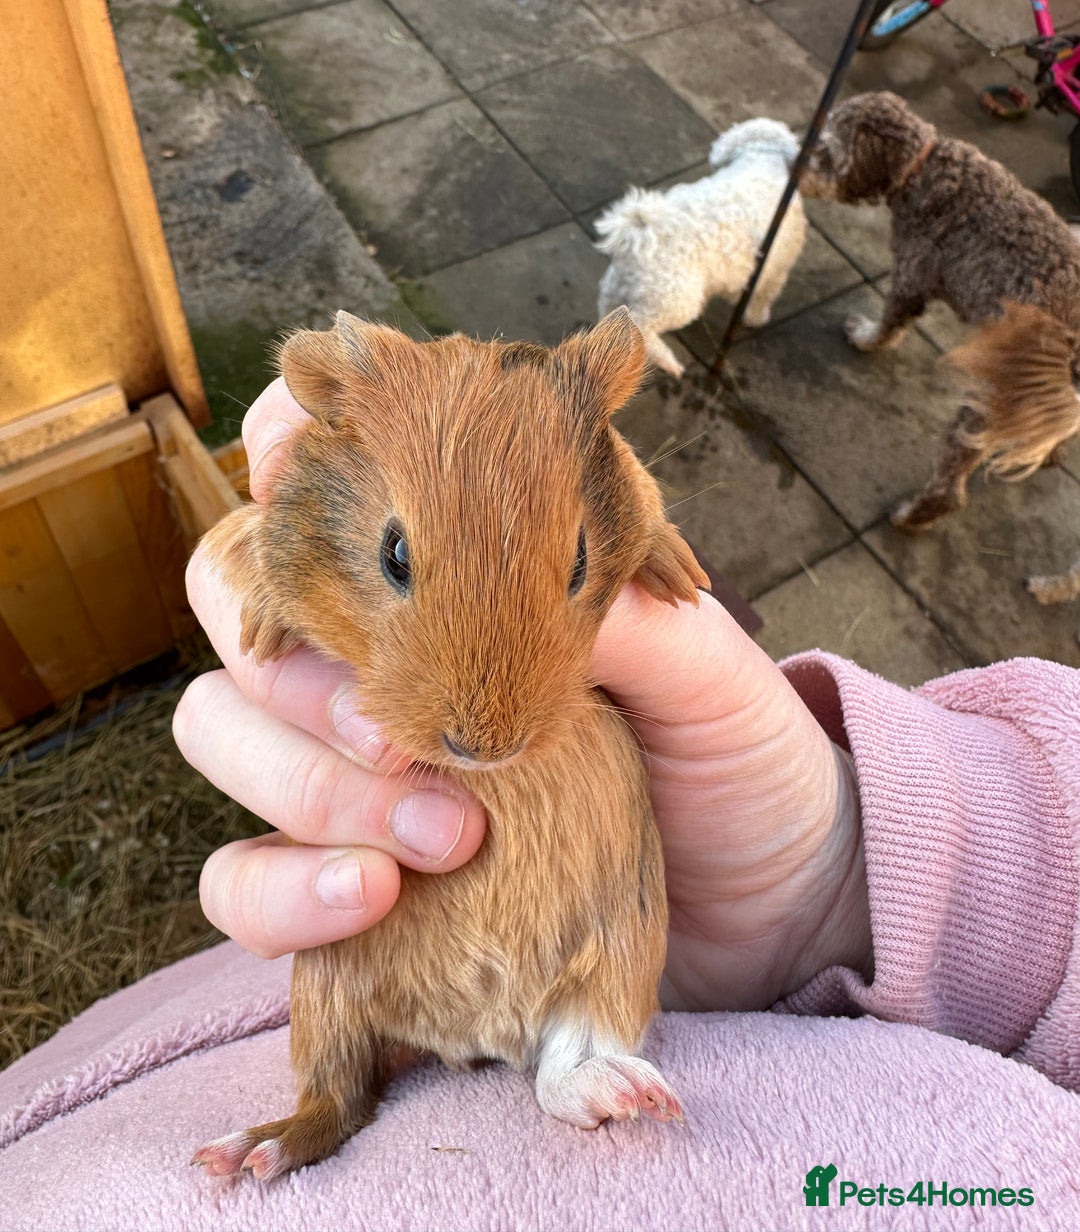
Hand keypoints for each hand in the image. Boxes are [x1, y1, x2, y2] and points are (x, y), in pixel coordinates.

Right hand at [176, 382, 870, 1008]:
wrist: (769, 899)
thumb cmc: (733, 752)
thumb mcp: (701, 661)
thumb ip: (609, 606)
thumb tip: (498, 567)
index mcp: (457, 554)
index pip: (319, 457)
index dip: (283, 443)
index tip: (298, 479)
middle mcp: (381, 639)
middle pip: (236, 595)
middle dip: (301, 660)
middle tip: (408, 736)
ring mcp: (347, 757)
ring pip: (220, 724)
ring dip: (306, 780)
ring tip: (446, 835)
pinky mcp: (340, 872)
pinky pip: (238, 877)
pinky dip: (282, 887)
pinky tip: (375, 897)